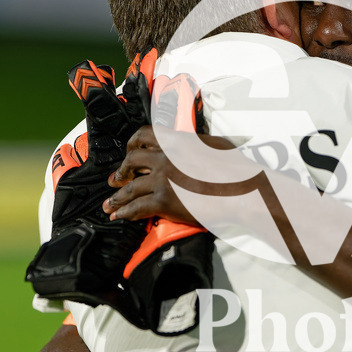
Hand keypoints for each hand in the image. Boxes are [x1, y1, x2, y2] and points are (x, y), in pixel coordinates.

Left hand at [104, 126, 238, 223]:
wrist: (242, 191)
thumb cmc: (236, 169)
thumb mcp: (215, 145)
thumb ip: (196, 144)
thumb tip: (191, 145)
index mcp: (177, 141)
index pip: (144, 134)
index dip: (133, 143)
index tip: (129, 151)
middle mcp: (165, 157)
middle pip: (131, 161)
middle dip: (121, 171)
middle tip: (115, 179)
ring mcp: (162, 179)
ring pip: (130, 187)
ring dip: (117, 197)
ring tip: (110, 205)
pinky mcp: (164, 201)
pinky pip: (137, 207)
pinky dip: (126, 213)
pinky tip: (120, 217)